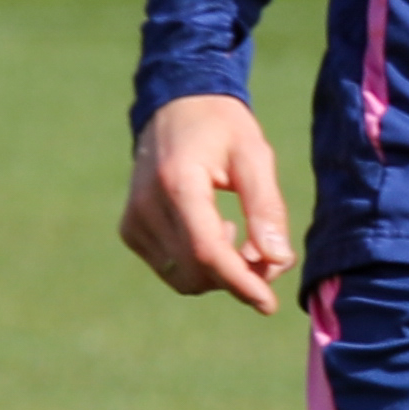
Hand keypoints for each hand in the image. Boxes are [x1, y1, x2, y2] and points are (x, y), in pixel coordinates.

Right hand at [122, 91, 295, 312]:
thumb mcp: (254, 156)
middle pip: (198, 271)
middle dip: (238, 276)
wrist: (175, 105)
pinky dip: (199, 265)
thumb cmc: (222, 128)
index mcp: (179, 183)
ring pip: (184, 278)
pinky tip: (214, 231)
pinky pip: (170, 269)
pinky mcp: (130, 229)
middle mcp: (147, 205)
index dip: (240, 282)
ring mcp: (134, 220)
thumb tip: (278, 261)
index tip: (268, 304)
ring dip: (219, 273)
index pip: (207, 251)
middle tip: (267, 253)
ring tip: (240, 236)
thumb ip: (266, 208)